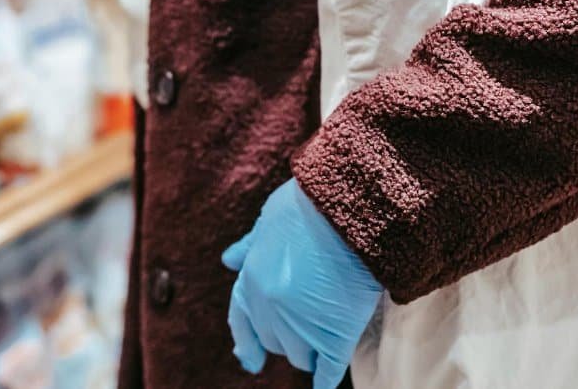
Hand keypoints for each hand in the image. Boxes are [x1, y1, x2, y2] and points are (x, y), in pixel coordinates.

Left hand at [223, 180, 382, 388]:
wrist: (348, 209)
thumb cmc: (310, 206)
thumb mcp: (269, 220)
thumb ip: (250, 245)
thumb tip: (229, 261)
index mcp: (250, 281)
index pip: (241, 321)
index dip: (247, 342)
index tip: (251, 361)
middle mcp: (269, 309)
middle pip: (274, 341)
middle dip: (288, 336)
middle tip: (310, 324)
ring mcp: (301, 326)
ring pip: (300, 356)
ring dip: (312, 349)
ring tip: (331, 331)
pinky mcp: (333, 336)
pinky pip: (327, 371)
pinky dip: (325, 381)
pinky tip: (324, 387)